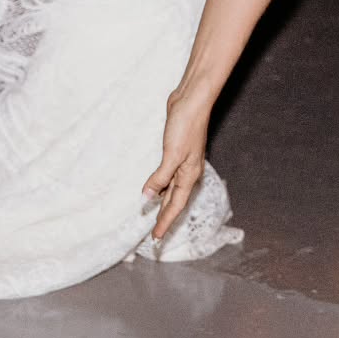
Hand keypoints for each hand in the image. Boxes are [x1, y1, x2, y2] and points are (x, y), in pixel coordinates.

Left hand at [142, 83, 212, 239]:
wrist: (192, 100)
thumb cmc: (186, 126)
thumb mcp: (172, 155)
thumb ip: (160, 178)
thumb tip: (146, 198)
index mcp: (189, 175)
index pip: (175, 205)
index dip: (165, 221)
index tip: (156, 238)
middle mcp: (188, 171)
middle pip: (175, 200)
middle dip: (165, 216)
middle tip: (156, 233)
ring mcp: (183, 160)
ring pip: (171, 188)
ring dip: (163, 201)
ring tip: (154, 214)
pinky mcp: (176, 149)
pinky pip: (167, 174)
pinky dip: (161, 184)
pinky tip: (155, 186)